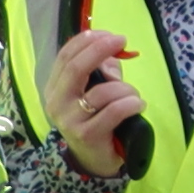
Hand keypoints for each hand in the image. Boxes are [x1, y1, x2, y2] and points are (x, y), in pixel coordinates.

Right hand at [42, 23, 149, 178]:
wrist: (94, 158)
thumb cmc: (97, 119)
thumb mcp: (96, 91)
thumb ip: (102, 70)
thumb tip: (114, 49)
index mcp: (55, 87)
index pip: (66, 57)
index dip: (87, 41)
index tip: (109, 34)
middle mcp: (57, 102)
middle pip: (76, 68)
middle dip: (100, 49)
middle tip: (121, 40)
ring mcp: (70, 120)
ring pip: (102, 92)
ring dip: (126, 89)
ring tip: (134, 96)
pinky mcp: (87, 134)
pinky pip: (114, 111)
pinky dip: (132, 104)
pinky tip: (138, 106)